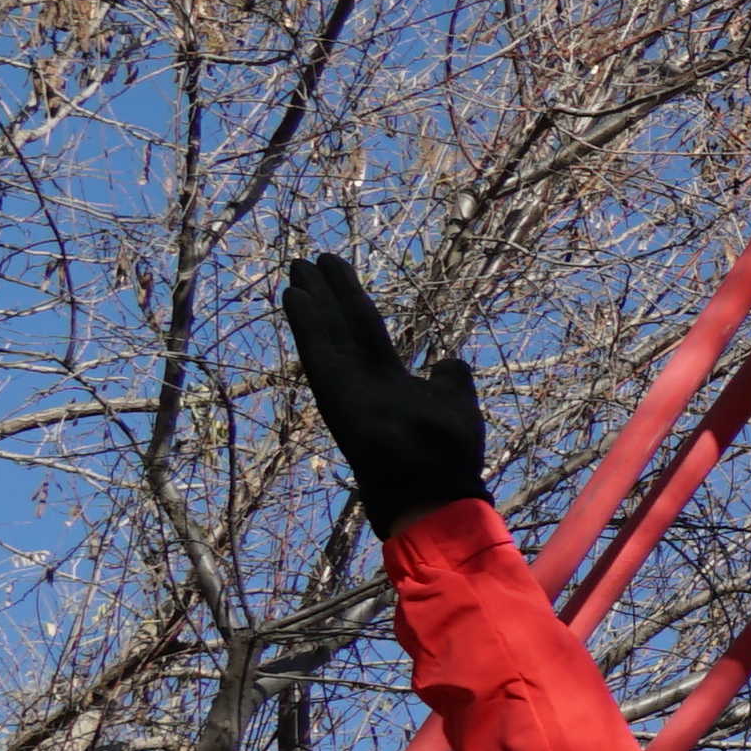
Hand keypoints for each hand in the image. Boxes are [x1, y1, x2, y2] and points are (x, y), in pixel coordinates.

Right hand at [280, 256, 488, 536]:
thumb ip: (450, 381)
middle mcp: (364, 380)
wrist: (435, 492)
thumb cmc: (448, 456)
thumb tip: (448, 361)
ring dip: (312, 301)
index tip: (334, 270)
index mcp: (390, 380)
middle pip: (342, 324)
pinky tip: (293, 296)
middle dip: (326, 291)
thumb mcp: (457, 406)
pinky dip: (306, 325)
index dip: (350, 298)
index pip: (366, 329)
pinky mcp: (338, 396)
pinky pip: (318, 354)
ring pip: (328, 333)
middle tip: (307, 258)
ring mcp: (348, 387)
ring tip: (297, 266)